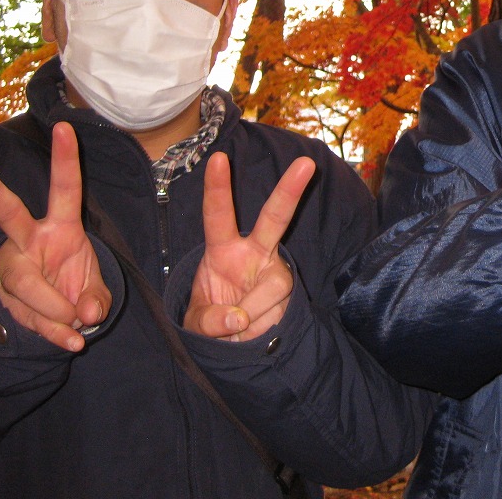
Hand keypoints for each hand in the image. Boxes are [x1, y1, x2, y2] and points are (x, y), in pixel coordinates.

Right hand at [0, 122, 110, 351]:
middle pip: (8, 214)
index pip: (65, 188)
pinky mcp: (5, 296)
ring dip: (55, 309)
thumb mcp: (96, 288)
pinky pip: (30, 317)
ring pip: (26, 284)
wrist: (55, 318)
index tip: (65, 127)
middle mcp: (28, 240)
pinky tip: (70, 341)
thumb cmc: (76, 285)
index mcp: (60, 226)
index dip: (65, 159)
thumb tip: (85, 314)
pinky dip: (55, 333)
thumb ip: (96, 298)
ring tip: (77, 326)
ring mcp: (12, 267)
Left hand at [184, 153, 313, 340]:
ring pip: (272, 287)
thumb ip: (209, 321)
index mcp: (223, 249)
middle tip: (307, 163)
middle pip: (274, 218)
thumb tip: (238, 318)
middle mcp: (254, 252)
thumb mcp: (195, 323)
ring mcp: (275, 270)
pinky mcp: (289, 292)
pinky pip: (277, 312)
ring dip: (251, 316)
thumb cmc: (211, 318)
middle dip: (290, 190)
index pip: (217, 215)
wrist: (235, 343)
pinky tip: (253, 330)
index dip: (217, 187)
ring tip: (238, 327)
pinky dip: (260, 329)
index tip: (218, 158)